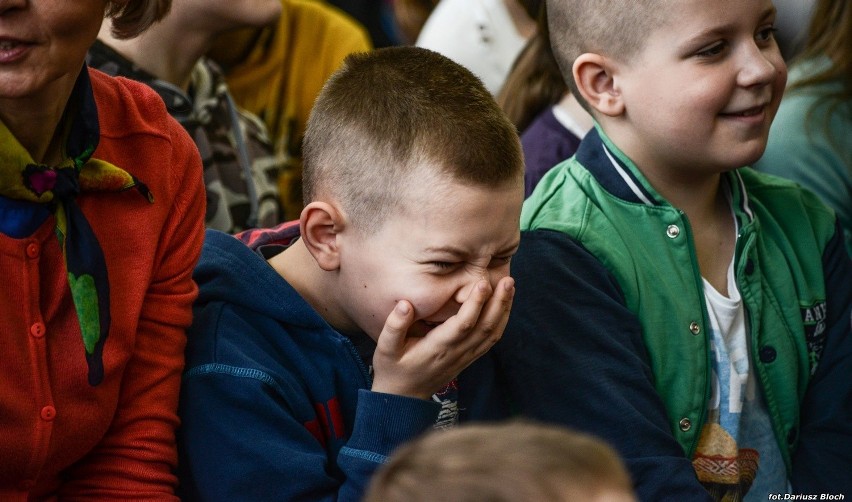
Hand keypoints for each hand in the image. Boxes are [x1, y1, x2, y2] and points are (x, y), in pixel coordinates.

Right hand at [371, 276, 514, 399]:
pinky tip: (503, 305)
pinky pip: (490, 340)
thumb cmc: (392, 369)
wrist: (403, 398)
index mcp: (437, 348)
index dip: (475, 304)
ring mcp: (465, 357)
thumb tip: (406, 304)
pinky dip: (501, 322)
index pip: (463, 325)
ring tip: (510, 287)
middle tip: (508, 279)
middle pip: (485, 327)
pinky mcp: (468, 358)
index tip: (482, 283)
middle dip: (498, 303)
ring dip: (503, 310)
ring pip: (492, 334)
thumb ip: (394, 326)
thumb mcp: (385, 349)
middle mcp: (456, 353)